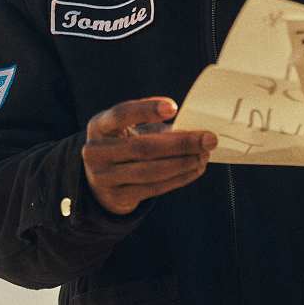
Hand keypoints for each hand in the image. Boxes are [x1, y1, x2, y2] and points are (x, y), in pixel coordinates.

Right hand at [82, 97, 216, 214]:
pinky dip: (178, 178)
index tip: (174, 107)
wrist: (100, 182)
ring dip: (183, 163)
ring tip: (203, 155)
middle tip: (208, 138)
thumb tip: (192, 129)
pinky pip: (154, 188)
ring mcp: (104, 177)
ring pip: (151, 171)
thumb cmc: (122, 145)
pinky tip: (194, 169)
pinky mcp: (117, 197)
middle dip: (180, 143)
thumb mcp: (127, 129)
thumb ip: (153, 124)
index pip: (121, 114)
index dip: (146, 109)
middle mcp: (96, 151)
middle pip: (142, 147)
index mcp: (99, 126)